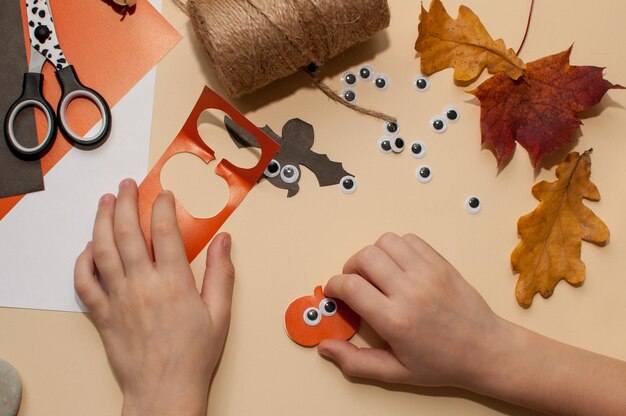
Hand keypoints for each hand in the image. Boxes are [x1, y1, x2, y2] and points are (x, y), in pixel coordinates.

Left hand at [74, 179, 234, 415]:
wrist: (164, 389)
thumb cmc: (193, 355)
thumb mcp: (220, 313)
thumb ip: (221, 273)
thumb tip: (224, 242)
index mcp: (173, 282)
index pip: (164, 232)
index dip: (162, 207)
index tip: (163, 195)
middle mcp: (142, 284)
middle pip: (127, 232)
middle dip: (126, 202)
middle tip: (127, 185)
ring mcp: (118, 298)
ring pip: (103, 249)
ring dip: (102, 220)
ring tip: (105, 202)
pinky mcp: (103, 314)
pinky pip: (85, 281)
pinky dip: (83, 261)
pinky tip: (89, 247)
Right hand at [318, 232, 504, 388]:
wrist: (486, 350)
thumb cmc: (442, 364)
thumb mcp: (396, 372)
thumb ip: (356, 362)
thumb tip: (325, 348)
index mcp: (395, 320)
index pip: (350, 286)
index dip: (334, 286)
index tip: (334, 293)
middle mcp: (410, 291)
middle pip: (364, 257)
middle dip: (350, 268)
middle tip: (354, 283)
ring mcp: (428, 273)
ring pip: (385, 241)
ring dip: (373, 254)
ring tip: (377, 273)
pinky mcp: (441, 263)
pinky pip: (410, 240)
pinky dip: (396, 248)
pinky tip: (398, 267)